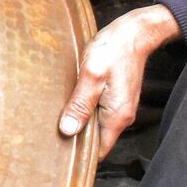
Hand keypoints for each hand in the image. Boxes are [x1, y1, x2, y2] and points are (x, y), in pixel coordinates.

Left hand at [59, 4, 181, 154]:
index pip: (99, 150)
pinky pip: (99, 112)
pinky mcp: (117, 97)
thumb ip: (80, 103)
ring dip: (80, 121)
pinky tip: (73, 100)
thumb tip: (68, 130)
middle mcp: (121, 116)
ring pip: (97, 124)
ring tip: (59, 115)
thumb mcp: (92, 75)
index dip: (80, 153)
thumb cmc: (114, 49)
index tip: (60, 150)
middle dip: (77, 137)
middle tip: (52, 132)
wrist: (134, 32)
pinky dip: (86, 109)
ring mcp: (120, 107)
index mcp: (116, 116)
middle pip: (96, 139)